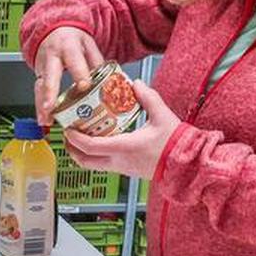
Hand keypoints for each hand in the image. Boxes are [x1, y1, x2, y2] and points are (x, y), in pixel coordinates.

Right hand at [32, 26, 104, 122]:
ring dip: (41, 104)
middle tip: (50, 107)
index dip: (79, 72)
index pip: (73, 59)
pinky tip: (44, 119)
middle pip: (50, 75)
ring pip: (40, 86)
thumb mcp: (89, 45)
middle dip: (50, 92)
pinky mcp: (38, 75)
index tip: (84, 85)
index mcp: (68, 46)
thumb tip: (109, 81)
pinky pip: (38, 91)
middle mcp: (52, 56)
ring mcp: (42, 66)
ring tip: (45, 120)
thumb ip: (97, 62)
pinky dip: (40, 106)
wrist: (54, 30)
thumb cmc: (72, 40)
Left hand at [61, 81, 179, 180]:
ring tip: (79, 139)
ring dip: (81, 154)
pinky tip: (98, 142)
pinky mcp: (127, 171)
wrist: (187, 165)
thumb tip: (135, 83)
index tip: (68, 129)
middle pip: (85, 161)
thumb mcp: (162, 115)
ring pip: (93, 166)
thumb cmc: (176, 143)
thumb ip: (148, 97)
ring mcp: (122, 169)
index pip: (91, 147)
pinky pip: (103, 166)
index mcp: (125, 148)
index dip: (75, 139)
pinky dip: (94, 156)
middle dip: (71, 149)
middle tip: (68, 135)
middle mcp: (120, 162)